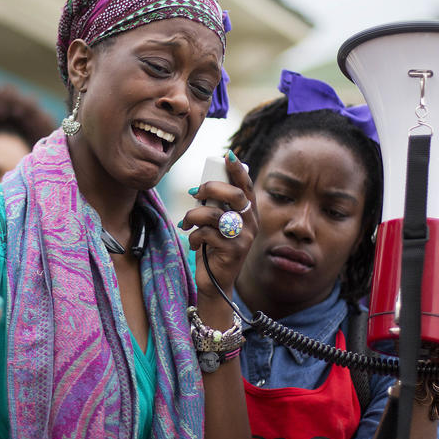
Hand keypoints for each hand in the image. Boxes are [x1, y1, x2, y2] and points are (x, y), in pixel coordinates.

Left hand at [180, 151, 256, 300]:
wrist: (215, 284)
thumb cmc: (214, 249)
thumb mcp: (218, 225)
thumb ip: (216, 207)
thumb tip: (200, 187)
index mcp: (250, 215)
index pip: (246, 187)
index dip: (238, 170)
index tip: (227, 154)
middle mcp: (251, 225)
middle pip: (235, 195)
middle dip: (211, 187)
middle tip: (195, 192)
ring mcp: (243, 239)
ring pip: (214, 214)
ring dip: (194, 215)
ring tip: (187, 223)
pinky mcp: (232, 252)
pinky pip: (206, 234)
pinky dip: (193, 236)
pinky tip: (193, 243)